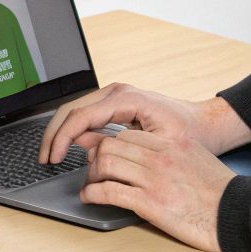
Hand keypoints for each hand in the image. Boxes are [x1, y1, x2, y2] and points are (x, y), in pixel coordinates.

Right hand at [38, 83, 250, 164]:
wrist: (206, 123)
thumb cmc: (189, 132)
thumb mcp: (156, 144)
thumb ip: (119, 144)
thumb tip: (87, 147)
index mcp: (125, 98)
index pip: (80, 115)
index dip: (62, 138)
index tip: (54, 158)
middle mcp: (116, 92)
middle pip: (71, 109)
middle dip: (54, 134)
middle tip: (44, 159)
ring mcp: (114, 96)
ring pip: (75, 110)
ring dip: (60, 132)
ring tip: (51, 156)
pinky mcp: (115, 105)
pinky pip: (86, 115)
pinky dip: (72, 131)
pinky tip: (67, 148)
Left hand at [81, 128, 234, 251]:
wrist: (239, 215)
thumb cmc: (220, 193)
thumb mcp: (196, 160)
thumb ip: (171, 154)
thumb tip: (147, 157)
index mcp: (172, 143)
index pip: (127, 135)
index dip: (108, 144)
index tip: (102, 154)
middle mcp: (160, 156)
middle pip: (110, 145)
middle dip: (94, 157)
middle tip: (92, 170)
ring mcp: (154, 178)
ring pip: (105, 164)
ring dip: (91, 175)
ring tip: (91, 185)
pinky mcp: (150, 203)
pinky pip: (109, 192)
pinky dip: (92, 194)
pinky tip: (90, 198)